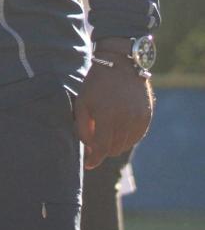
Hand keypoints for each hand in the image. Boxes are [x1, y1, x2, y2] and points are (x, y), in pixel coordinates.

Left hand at [73, 54, 152, 169]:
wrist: (120, 65)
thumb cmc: (96, 84)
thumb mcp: (82, 102)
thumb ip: (82, 127)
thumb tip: (89, 147)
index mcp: (107, 117)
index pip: (101, 147)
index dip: (94, 158)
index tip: (88, 164)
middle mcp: (125, 120)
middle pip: (113, 149)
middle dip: (102, 150)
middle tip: (93, 144)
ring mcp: (138, 119)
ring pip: (125, 145)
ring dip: (114, 144)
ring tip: (104, 134)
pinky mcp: (147, 117)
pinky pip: (136, 137)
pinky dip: (126, 138)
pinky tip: (117, 130)